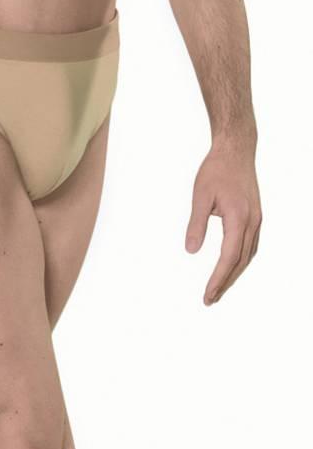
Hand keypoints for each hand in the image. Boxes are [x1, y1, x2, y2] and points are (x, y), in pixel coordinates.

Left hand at [185, 132, 261, 304]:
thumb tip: (190, 251)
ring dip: (234, 273)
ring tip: (219, 287)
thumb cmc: (216, 169)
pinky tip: (231, 265)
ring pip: (248, 255)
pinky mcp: (255, 215)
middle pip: (240, 262)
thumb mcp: (200, 195)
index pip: (228, 258)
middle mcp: (252, 222)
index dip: (218, 279)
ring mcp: (256, 219)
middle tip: (210, 299)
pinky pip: (251, 245)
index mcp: (238, 219)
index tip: (207, 295)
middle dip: (225, 282)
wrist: (236, 150)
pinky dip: (241, 260)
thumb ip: (196, 224)